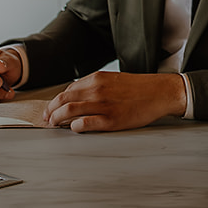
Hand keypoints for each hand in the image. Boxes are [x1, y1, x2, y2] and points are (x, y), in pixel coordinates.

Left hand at [43, 71, 186, 132]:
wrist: (160, 92)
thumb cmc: (138, 88)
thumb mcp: (113, 80)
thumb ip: (95, 86)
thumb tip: (77, 96)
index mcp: (97, 79)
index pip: (67, 90)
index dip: (55, 101)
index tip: (51, 109)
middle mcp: (96, 90)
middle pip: (62, 100)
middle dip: (50, 111)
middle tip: (47, 119)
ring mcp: (102, 105)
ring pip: (68, 112)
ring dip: (57, 120)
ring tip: (55, 125)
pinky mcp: (110, 120)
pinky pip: (84, 124)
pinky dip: (74, 127)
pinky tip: (74, 128)